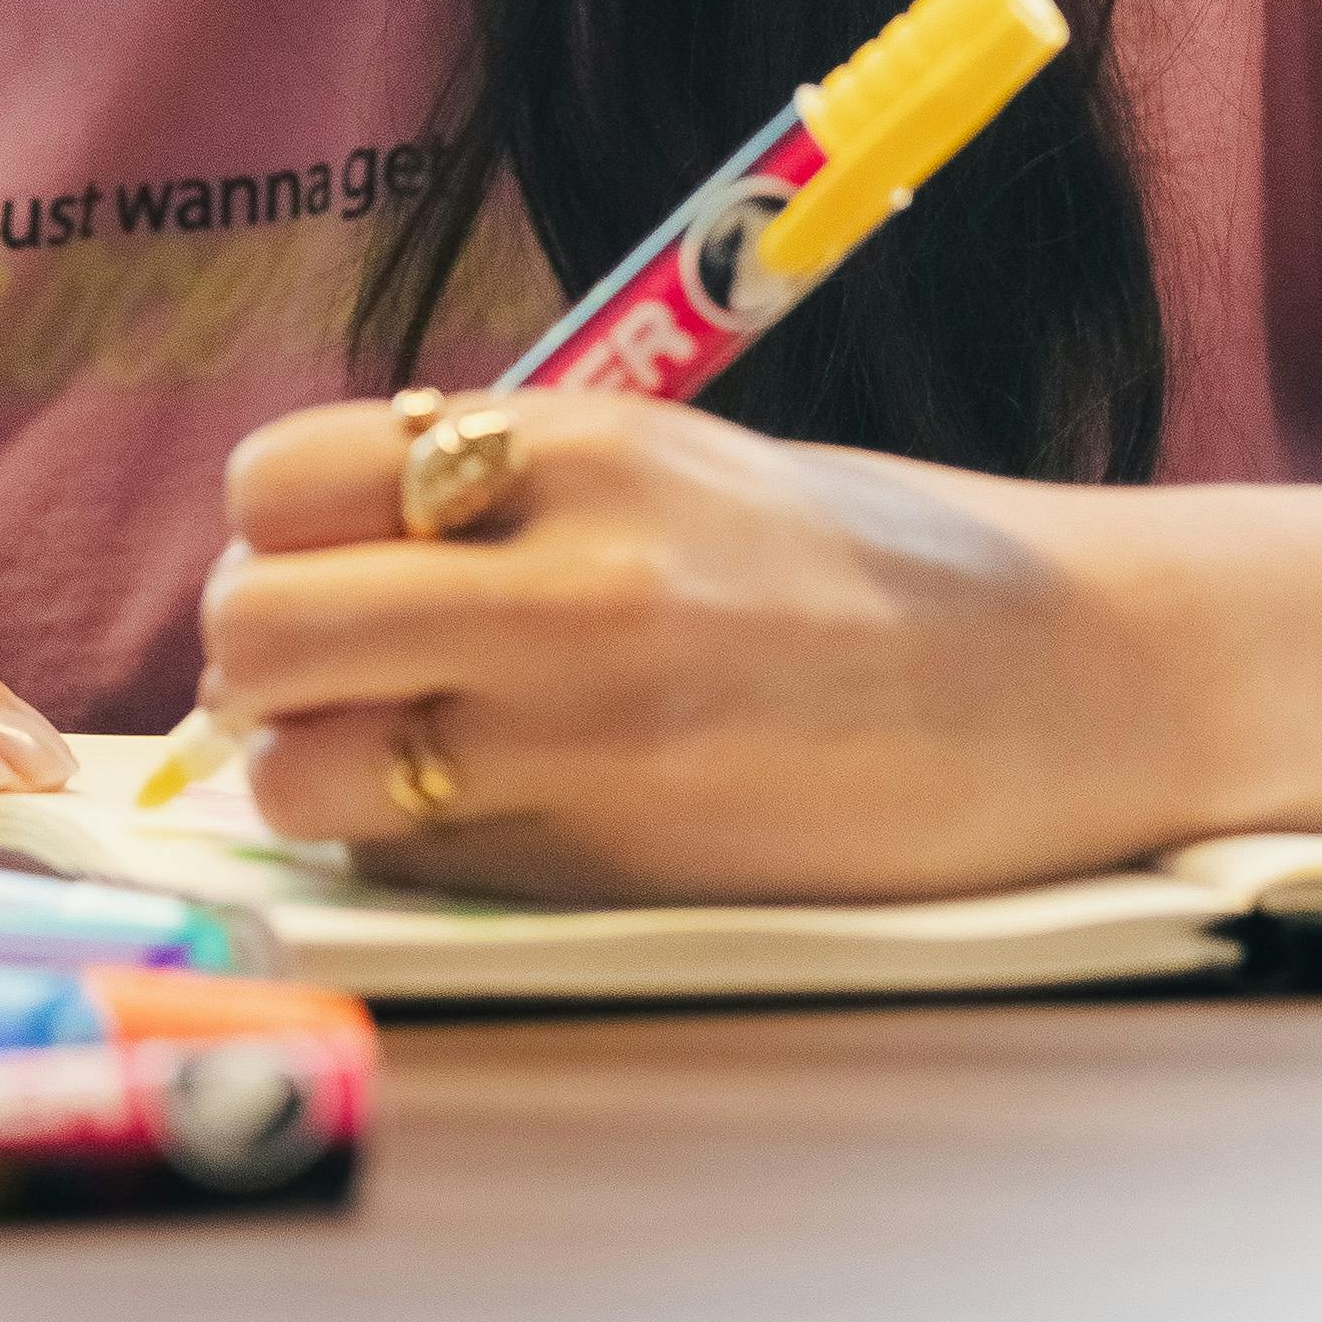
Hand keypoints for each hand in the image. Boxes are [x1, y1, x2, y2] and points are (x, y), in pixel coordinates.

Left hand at [200, 390, 1196, 904]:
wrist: (1063, 690)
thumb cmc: (861, 569)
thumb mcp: (673, 465)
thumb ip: (499, 495)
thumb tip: (311, 547)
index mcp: (579, 451)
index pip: (286, 481)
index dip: (275, 532)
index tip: (320, 559)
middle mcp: (565, 589)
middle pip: (259, 626)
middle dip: (259, 661)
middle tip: (324, 675)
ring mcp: (583, 742)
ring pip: (301, 776)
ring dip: (316, 775)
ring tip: (401, 757)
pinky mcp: (609, 870)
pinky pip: (411, 866)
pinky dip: (414, 851)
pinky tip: (508, 816)